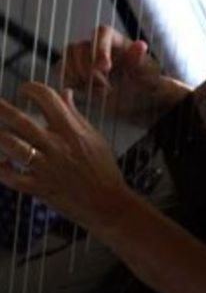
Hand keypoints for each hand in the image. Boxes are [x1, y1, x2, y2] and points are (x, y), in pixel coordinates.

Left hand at [0, 83, 133, 231]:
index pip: (48, 99)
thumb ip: (74, 114)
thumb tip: (65, 92)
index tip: (25, 90)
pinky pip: (12, 178)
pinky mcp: (39, 188)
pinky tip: (2, 164)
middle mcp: (56, 145)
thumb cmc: (103, 169)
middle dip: (2, 109)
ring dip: (0, 137)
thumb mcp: (94, 136)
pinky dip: (2, 170)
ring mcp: (46, 167)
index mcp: (71, 130)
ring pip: (13, 147)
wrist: (107, 203)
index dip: (32, 89)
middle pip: (21, 121)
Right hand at [58, 25, 189, 125]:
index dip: (100, 48)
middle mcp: (98, 46)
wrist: (137, 101)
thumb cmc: (145, 84)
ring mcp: (84, 57)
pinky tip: (84, 91)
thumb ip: (140, 61)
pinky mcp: (75, 71)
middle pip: (81, 45)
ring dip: (77, 74)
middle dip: (88, 68)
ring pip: (68, 55)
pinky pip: (61, 69)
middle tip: (103, 85)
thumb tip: (140, 45)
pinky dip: (68, 80)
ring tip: (96, 88)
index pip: (102, 32)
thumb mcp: (147, 75)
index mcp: (117, 41)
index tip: (104, 68)